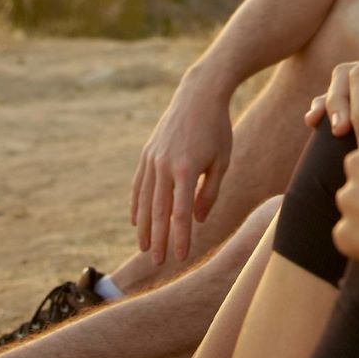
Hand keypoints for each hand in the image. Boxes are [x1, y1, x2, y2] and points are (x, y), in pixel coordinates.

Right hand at [130, 67, 233, 264]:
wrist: (198, 95)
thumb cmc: (217, 128)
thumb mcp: (222, 160)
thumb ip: (209, 192)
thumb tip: (196, 220)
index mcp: (186, 169)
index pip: (181, 213)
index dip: (180, 237)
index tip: (180, 257)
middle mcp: (164, 165)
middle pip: (158, 211)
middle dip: (158, 239)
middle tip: (157, 263)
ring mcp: (152, 158)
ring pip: (145, 200)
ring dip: (143, 227)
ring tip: (144, 247)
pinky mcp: (147, 153)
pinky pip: (139, 184)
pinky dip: (137, 204)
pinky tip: (136, 221)